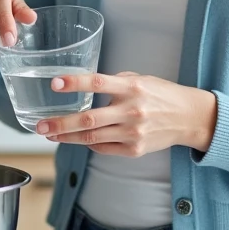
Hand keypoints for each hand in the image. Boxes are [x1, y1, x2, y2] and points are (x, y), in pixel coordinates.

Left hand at [37, 71, 218, 156]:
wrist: (189, 117)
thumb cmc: (161, 94)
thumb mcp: (140, 79)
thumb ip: (114, 82)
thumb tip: (85, 85)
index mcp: (131, 87)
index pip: (97, 83)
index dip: (74, 83)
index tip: (55, 83)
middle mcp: (132, 111)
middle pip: (88, 119)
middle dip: (60, 123)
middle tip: (39, 126)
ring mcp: (133, 133)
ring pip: (92, 138)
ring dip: (67, 137)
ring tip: (50, 134)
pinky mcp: (135, 150)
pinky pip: (104, 148)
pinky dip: (89, 144)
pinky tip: (77, 140)